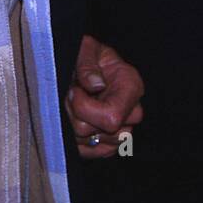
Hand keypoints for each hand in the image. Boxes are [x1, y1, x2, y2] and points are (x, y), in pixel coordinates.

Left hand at [65, 34, 143, 159]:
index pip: (112, 117)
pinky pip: (91, 153)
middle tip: (70, 97)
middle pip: (103, 134)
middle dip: (78, 118)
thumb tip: (95, 85)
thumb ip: (87, 64)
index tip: (73, 92)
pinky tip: (72, 119)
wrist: (83, 62)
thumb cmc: (87, 54)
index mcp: (131, 86)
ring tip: (72, 106)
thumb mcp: (85, 48)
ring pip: (95, 145)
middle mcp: (131, 111)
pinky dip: (76, 140)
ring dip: (75, 128)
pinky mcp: (108, 142)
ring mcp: (121, 129)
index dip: (86, 109)